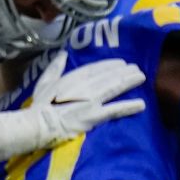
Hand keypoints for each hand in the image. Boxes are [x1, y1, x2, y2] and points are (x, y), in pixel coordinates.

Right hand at [0, 51, 145, 161]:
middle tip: (137, 67)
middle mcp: (83, 87)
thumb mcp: (44, 83)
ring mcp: (90, 101)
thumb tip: (62, 54)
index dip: (109, 64)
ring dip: (128, 82)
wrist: (38, 125)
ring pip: (113, 87)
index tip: (121, 62)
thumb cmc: (39, 106)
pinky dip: (129, 106)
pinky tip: (141, 104)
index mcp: (71, 78)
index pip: (94, 68)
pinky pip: (115, 109)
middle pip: (108, 76)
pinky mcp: (94, 116)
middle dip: (123, 71)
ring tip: (141, 77)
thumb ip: (55, 68)